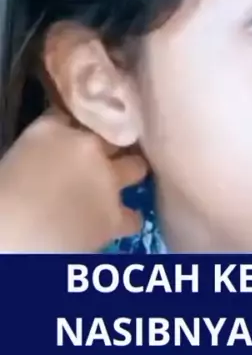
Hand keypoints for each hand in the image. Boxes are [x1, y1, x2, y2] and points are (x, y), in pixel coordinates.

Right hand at [0, 111, 148, 251]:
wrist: (13, 239)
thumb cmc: (2, 200)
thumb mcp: (15, 163)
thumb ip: (38, 156)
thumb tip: (49, 166)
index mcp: (51, 130)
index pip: (71, 115)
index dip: (74, 126)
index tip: (72, 134)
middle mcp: (87, 145)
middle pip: (112, 135)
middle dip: (109, 146)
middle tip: (98, 160)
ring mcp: (107, 178)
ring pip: (136, 167)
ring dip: (128, 175)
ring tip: (115, 186)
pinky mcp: (115, 215)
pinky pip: (134, 217)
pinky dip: (126, 220)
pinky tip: (116, 224)